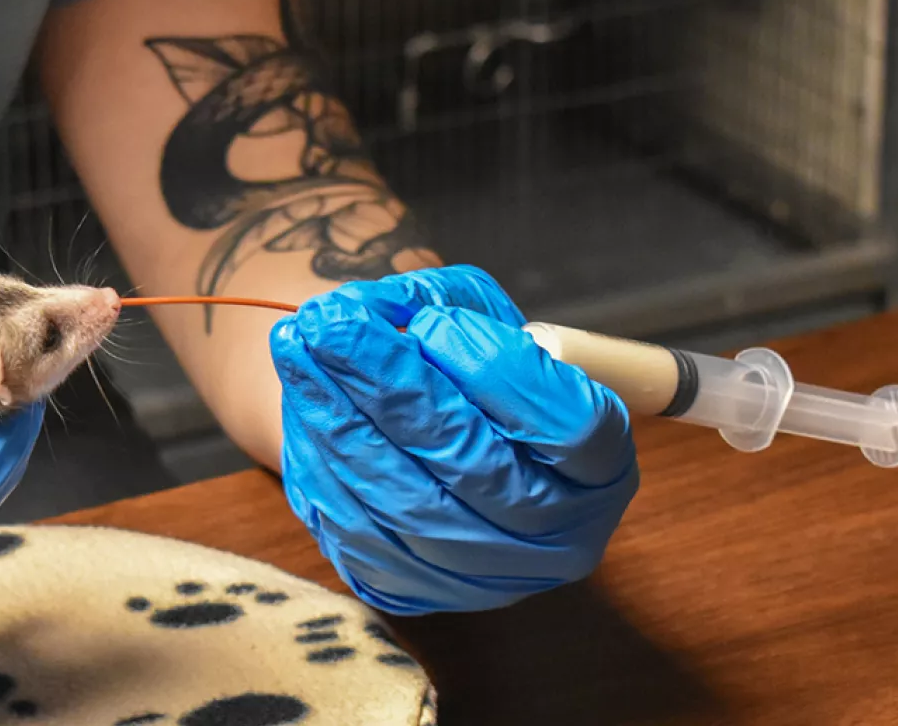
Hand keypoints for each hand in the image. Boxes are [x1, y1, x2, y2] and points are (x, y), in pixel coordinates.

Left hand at [270, 265, 638, 614]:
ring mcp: (484, 577)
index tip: (431, 320)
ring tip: (298, 347)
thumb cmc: (465, 369)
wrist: (428, 442)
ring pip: (406, 501)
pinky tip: (301, 402)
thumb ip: (445, 306)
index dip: (499, 371)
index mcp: (599, 472)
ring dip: (341, 418)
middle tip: (330, 321)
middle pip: (475, 464)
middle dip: (393, 386)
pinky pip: (359, 529)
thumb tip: (377, 316)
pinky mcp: (414, 591)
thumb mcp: (480, 320)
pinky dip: (324, 461)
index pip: (570, 426)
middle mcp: (554, 538)